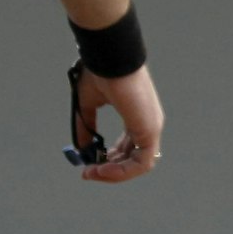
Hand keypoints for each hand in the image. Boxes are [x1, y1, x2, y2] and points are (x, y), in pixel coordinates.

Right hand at [73, 64, 163, 183]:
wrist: (109, 59)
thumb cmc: (99, 75)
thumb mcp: (87, 107)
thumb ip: (86, 129)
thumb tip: (82, 151)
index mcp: (136, 117)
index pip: (128, 149)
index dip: (107, 160)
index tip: (87, 164)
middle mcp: (147, 124)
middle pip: (132, 160)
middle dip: (108, 170)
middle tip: (86, 172)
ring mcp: (151, 127)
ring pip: (138, 166)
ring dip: (113, 174)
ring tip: (91, 172)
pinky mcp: (150, 129)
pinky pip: (141, 163)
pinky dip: (121, 171)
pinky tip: (101, 168)